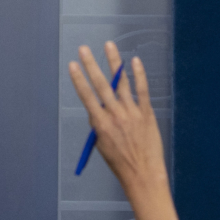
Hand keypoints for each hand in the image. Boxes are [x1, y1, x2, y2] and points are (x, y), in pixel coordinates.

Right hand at [68, 41, 167, 198]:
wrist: (142, 173)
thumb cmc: (119, 161)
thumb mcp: (101, 144)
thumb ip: (99, 123)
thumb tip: (99, 107)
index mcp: (100, 124)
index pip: (86, 96)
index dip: (79, 79)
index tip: (73, 65)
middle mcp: (115, 115)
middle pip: (101, 85)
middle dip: (91, 65)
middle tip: (83, 49)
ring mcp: (132, 112)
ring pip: (121, 82)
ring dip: (114, 62)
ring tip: (109, 46)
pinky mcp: (147, 113)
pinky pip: (142, 90)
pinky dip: (138, 75)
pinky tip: (134, 62)